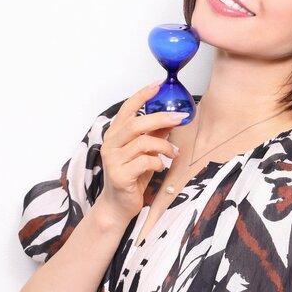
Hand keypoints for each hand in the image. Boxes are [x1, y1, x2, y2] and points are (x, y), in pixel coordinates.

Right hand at [97, 82, 188, 222]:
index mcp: (115, 135)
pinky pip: (145, 162)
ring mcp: (113, 160)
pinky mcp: (120, 175)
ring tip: (174, 153)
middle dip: (161, 118)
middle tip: (180, 118)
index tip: (158, 85)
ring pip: (143, 143)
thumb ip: (153, 135)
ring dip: (164, 146)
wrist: (118, 205)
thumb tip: (170, 118)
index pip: (127, 109)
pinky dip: (158, 163)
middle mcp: (111, 144)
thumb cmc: (131, 176)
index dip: (142, 95)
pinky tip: (161, 167)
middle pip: (137, 124)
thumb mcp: (144, 152)